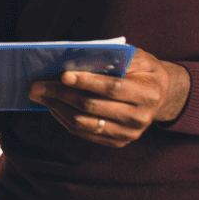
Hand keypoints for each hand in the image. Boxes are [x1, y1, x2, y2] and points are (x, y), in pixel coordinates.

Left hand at [27, 49, 190, 147]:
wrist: (160, 94)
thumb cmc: (143, 70)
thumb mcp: (137, 57)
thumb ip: (113, 57)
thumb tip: (79, 57)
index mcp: (147, 93)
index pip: (112, 88)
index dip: (87, 82)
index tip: (63, 75)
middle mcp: (139, 117)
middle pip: (93, 107)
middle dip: (62, 94)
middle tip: (38, 85)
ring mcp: (129, 133)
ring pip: (85, 123)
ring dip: (58, 108)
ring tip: (41, 95)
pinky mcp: (118, 142)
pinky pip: (85, 132)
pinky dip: (65, 119)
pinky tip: (54, 106)